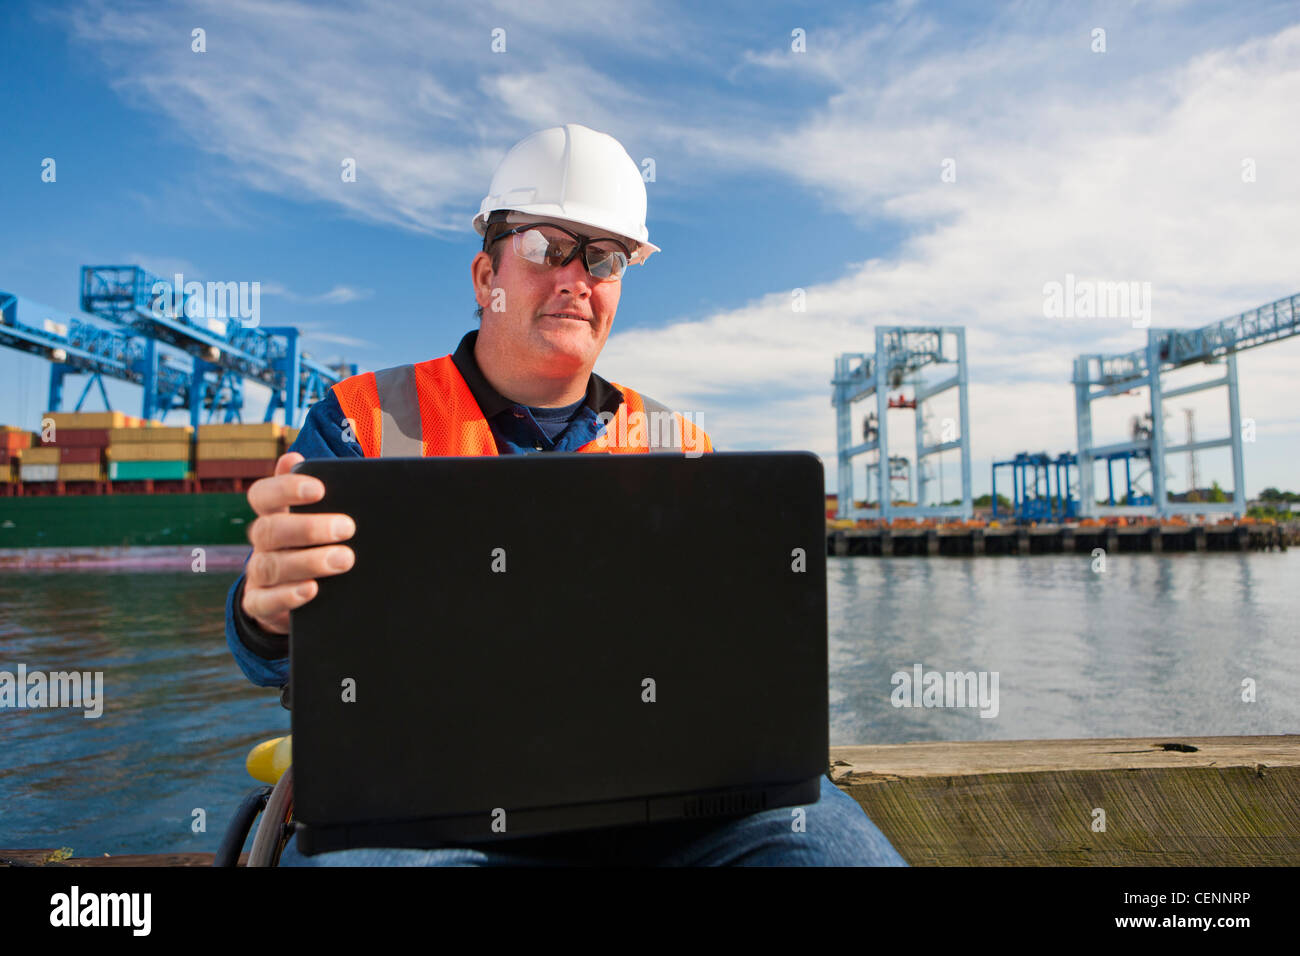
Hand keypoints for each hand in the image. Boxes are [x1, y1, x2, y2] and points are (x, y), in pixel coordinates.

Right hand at [240, 452, 354, 633]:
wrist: (303, 596)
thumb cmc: (317, 544)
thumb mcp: (319, 516)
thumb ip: (313, 490)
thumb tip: (293, 456)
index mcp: (273, 514)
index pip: (263, 495)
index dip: (286, 489)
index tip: (319, 489)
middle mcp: (262, 542)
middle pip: (270, 530)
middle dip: (308, 528)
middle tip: (347, 527)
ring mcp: (258, 573)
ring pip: (270, 565)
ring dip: (308, 561)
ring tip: (344, 559)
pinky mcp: (259, 604)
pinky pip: (265, 601)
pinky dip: (288, 596)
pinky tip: (312, 589)